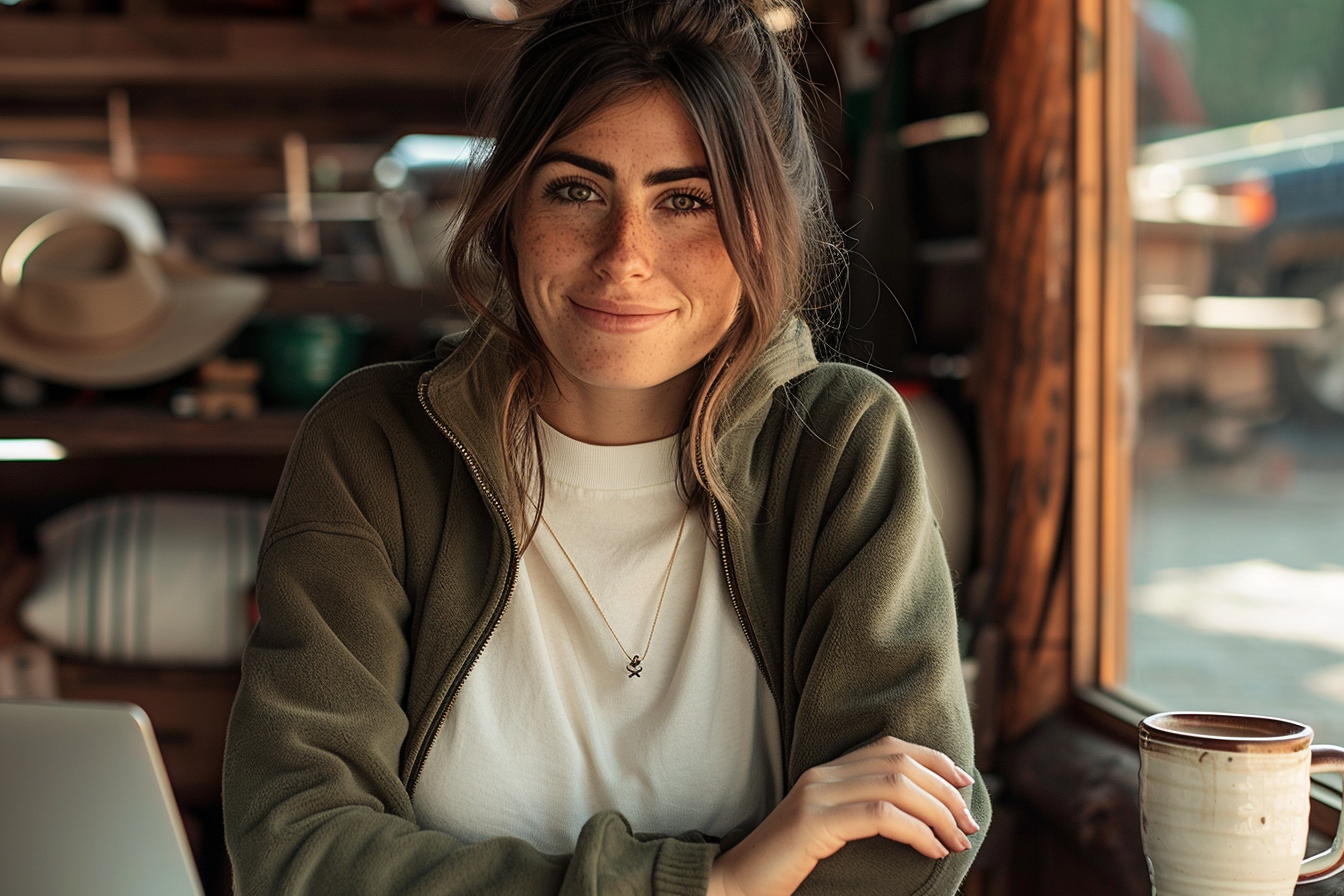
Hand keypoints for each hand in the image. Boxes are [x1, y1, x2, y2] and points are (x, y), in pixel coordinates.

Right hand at [706, 736, 978, 895]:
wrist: (738, 885)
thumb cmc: (789, 868)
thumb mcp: (830, 833)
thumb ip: (862, 815)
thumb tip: (921, 821)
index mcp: (827, 771)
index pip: (890, 746)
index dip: (934, 760)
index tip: (965, 784)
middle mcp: (823, 774)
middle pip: (900, 762)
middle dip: (945, 791)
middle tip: (969, 823)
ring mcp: (817, 795)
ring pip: (895, 784)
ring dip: (938, 812)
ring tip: (957, 839)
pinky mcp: (815, 822)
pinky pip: (879, 815)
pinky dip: (916, 830)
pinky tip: (932, 849)